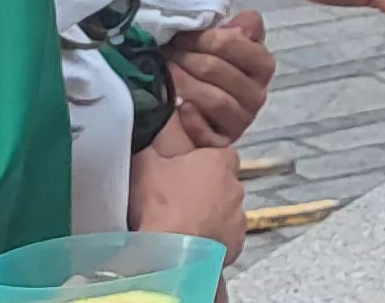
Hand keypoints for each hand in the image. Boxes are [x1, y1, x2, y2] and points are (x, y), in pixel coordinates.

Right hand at [127, 133, 245, 251]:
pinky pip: (227, 238)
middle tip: (181, 202)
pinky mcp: (237, 244)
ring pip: (227, 212)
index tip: (188, 172)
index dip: (206, 163)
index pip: (223, 155)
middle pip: (225, 184)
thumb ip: (152, 147)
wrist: (169, 253)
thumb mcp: (145, 166)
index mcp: (218, 162)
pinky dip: (214, 240)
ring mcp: (239, 217)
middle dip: (209, 191)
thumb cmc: (159, 205)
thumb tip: (150, 132)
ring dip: (212, 216)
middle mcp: (235, 187)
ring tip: (186, 227)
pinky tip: (193, 246)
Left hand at [158, 10, 273, 151]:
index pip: (233, 42)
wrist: (184, 114)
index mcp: (261, 65)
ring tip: (165, 76)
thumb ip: (234, 31)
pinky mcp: (223, 142)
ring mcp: (242, 120)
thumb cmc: (203, 72)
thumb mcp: (218, 45)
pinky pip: (207, 131)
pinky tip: (178, 108)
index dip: (203, 37)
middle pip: (215, 69)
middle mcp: (257, 94)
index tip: (181, 37)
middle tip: (166, 55)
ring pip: (215, 99)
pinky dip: (190, 118)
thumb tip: (245, 22)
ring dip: (183, 85)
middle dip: (185, 59)